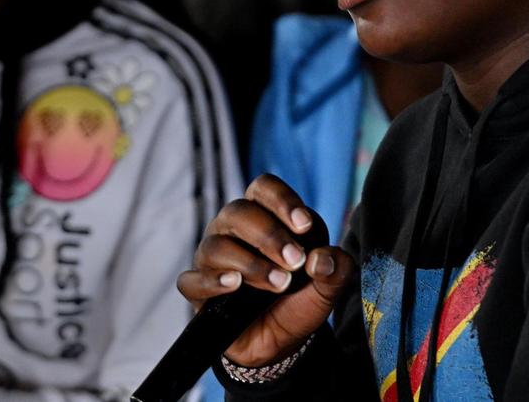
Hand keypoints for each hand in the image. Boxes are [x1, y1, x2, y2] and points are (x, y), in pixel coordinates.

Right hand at [177, 174, 355, 367]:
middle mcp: (232, 229)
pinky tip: (234, 285)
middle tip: (295, 261)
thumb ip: (336, 268)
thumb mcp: (327, 286)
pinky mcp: (198, 289)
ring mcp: (211, 258)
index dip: (282, 200)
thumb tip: (322, 260)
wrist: (280, 342)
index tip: (304, 225)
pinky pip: (192, 280)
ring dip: (251, 264)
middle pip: (238, 212)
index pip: (263, 188)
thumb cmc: (298, 300)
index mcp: (263, 215)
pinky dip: (213, 281)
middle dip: (270, 235)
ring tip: (279, 284)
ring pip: (217, 245)